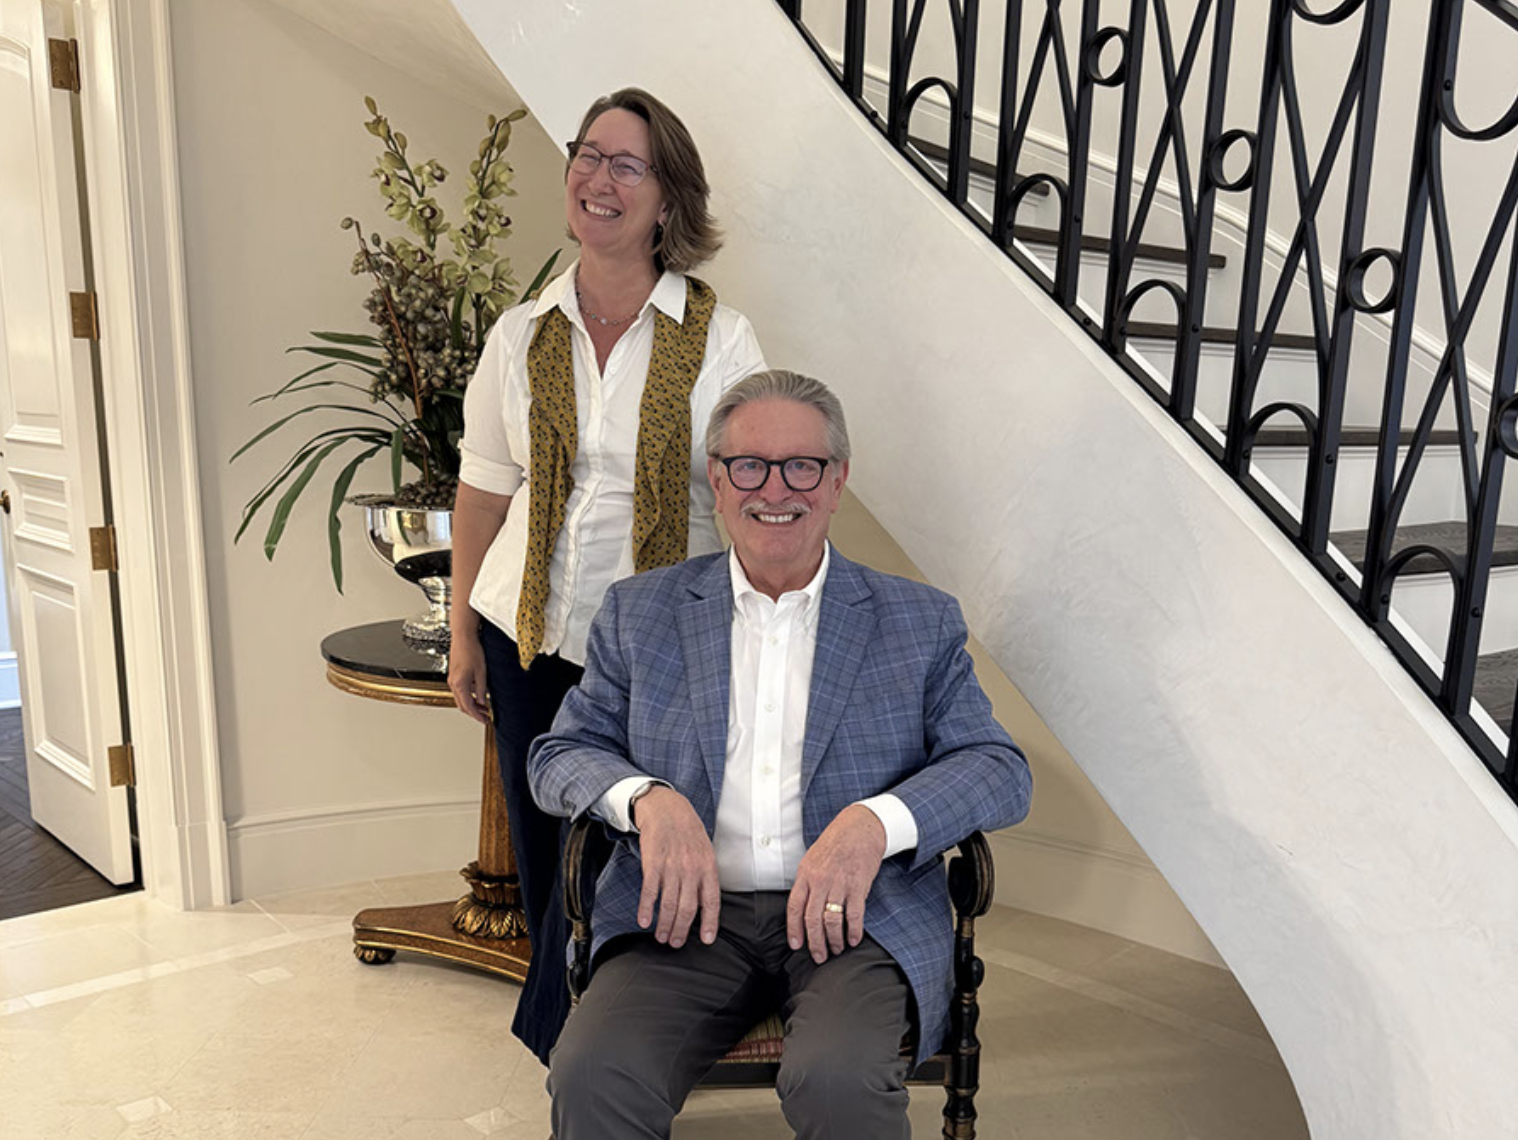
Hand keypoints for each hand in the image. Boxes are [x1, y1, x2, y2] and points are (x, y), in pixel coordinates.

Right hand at [447, 626, 490, 723]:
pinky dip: (469, 696)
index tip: (485, 721)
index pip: (469, 706)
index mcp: (460, 685)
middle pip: (462, 705)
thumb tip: (483, 702)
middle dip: (474, 713)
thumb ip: (481, 689)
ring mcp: (452, 680)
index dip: (477, 716)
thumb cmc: (472, 651)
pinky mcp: (454, 675)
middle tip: (485, 716)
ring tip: (484, 707)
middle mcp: (453, 684)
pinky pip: (460, 691)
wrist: (463, 637)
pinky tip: (479, 694)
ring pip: (461, 699)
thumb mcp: (481, 672)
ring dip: (472, 704)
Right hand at [634, 786, 720, 948]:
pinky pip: (650, 892)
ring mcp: (672, 866)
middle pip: (687, 909)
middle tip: (675, 943)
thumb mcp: (705, 852)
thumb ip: (705, 877)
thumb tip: (703, 906)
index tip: (707, 939)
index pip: (711, 901)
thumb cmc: (688, 832)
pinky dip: (646, 909)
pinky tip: (644, 921)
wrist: (667, 809)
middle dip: (681, 930)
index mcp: (708, 867)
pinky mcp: (653, 863)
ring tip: (661, 937)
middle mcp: (691, 869)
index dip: (710, 923)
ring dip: (664, 925)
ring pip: (669, 904)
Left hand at [786, 805, 885, 963]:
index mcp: (805, 874)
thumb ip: (807, 882)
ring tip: (836, 949)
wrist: (860, 827)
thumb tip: (802, 908)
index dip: (794, 930)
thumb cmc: (835, 843)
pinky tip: (854, 940)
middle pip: (812, 920)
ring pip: (832, 921)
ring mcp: (840, 884)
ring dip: (834, 940)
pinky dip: (854, 932)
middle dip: (815, 943)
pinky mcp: (858, 886)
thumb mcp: (812, 858)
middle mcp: (820, 881)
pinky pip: (854, 916)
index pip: (795, 908)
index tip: (796, 945)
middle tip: (819, 956)